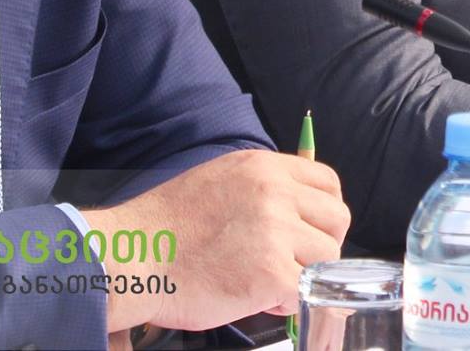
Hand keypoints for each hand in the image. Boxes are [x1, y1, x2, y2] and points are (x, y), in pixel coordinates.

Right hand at [86, 149, 349, 332]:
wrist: (132, 258)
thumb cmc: (165, 228)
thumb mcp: (218, 182)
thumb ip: (262, 191)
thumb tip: (300, 215)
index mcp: (263, 167)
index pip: (328, 182)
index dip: (323, 213)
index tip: (310, 232)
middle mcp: (275, 192)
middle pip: (337, 219)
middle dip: (323, 246)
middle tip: (296, 264)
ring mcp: (276, 231)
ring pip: (327, 258)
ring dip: (305, 276)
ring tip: (271, 284)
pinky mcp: (271, 272)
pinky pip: (306, 292)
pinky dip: (288, 303)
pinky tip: (260, 300)